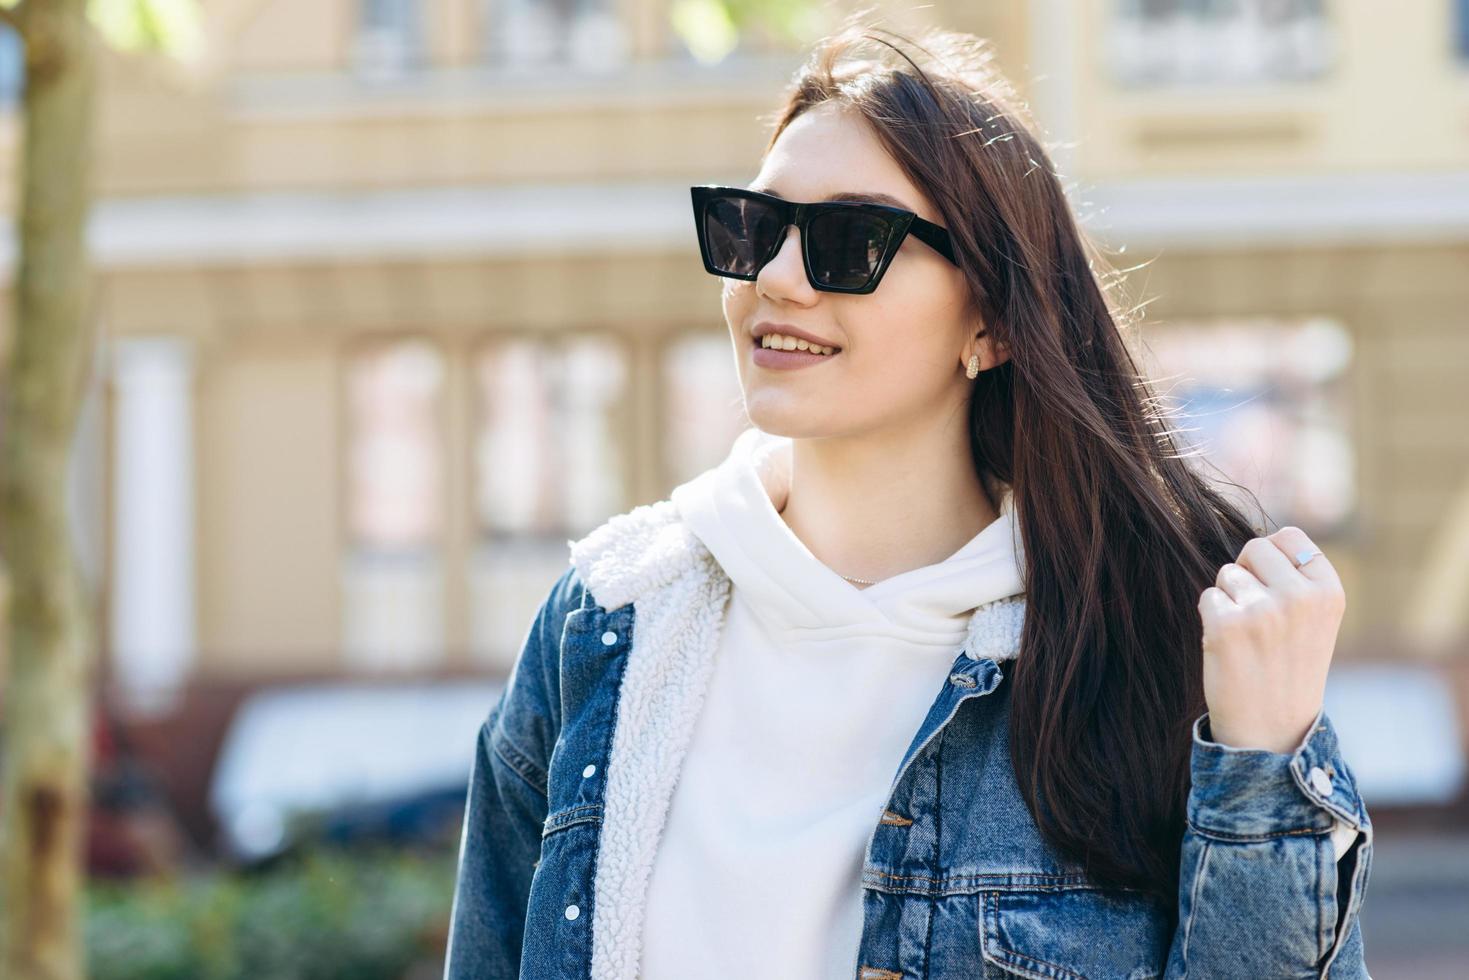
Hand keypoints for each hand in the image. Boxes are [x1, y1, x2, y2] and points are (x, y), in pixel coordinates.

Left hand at [1197, 526, 1345, 753]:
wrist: (1272, 730)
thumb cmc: (1289, 669)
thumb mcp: (1314, 621)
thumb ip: (1297, 580)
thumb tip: (1263, 541)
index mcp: (1329, 593)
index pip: (1290, 536)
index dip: (1273, 557)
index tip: (1275, 587)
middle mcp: (1300, 597)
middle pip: (1255, 547)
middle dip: (1248, 573)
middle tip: (1257, 615)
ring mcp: (1263, 611)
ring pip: (1227, 574)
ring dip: (1229, 599)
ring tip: (1247, 636)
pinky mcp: (1226, 626)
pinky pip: (1207, 597)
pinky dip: (1211, 618)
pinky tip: (1229, 647)